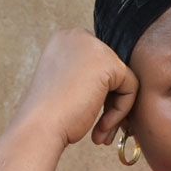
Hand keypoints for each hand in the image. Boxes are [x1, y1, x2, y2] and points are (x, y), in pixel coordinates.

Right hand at [10, 29, 137, 148]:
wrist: (39, 127)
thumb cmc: (49, 116)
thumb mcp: (65, 86)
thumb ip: (86, 77)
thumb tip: (114, 83)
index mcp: (64, 40)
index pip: (98, 64)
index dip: (99, 94)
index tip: (90, 117)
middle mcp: (77, 36)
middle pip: (112, 71)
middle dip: (110, 103)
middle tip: (100, 130)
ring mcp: (93, 46)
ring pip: (123, 81)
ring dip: (115, 111)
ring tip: (100, 134)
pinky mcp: (109, 62)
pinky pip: (131, 88)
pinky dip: (121, 112)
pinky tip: (102, 127)